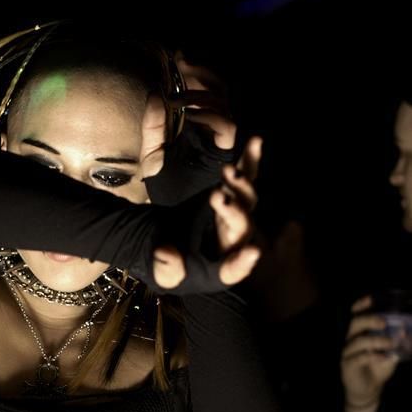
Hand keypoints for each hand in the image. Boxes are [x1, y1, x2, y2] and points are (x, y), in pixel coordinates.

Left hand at [140, 56, 235, 180]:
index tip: (179, 56)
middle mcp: (214, 132)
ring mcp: (221, 142)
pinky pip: (227, 126)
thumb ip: (154, 125)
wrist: (166, 215)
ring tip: (178, 97)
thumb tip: (155, 92)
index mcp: (200, 127)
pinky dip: (209, 114)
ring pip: (225, 104)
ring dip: (202, 94)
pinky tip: (189, 113)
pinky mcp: (225, 153)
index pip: (207, 90)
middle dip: (203, 74)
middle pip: (220, 91)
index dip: (197, 71)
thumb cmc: (162, 186)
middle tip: (182, 66)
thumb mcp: (152, 153)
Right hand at [151, 137, 262, 288]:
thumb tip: (168, 254)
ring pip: (246, 201)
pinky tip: (255, 142)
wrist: (157, 235)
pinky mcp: (229, 193)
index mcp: (216, 267)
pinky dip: (249, 160)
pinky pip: (244, 177)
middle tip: (216, 196)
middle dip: (233, 212)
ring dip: (240, 185)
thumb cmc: (160, 258)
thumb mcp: (157, 267)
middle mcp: (230, 240)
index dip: (242, 262)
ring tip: (228, 171)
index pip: (231, 269)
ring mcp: (232, 215)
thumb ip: (164, 266)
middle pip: (241, 228)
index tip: (251, 252)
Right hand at [340, 296, 398, 405]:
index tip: (370, 299)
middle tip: (384, 323)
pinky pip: (359, 358)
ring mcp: (348, 353)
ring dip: (376, 340)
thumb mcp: (390, 353)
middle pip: (355, 324)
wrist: (368, 390)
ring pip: (358, 341)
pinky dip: (373, 356)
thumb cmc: (378, 368)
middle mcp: (351, 340)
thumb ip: (396, 343)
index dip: (360, 306)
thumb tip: (404, 331)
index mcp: (360, 333)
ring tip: (391, 344)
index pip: (355, 315)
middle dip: (369, 320)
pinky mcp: (348, 366)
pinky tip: (384, 358)